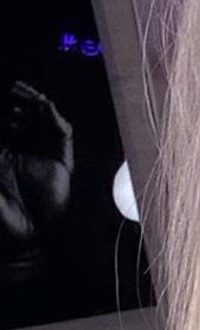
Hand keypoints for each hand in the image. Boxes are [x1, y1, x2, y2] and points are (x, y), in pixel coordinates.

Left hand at [0, 80, 74, 248]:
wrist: (26, 240)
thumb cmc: (3, 215)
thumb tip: (2, 139)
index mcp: (7, 155)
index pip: (10, 125)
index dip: (9, 109)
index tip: (7, 94)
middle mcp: (27, 154)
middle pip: (29, 120)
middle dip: (24, 102)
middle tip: (16, 89)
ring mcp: (45, 159)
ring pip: (46, 126)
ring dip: (40, 109)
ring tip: (30, 97)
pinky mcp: (61, 167)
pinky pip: (63, 140)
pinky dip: (57, 123)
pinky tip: (48, 111)